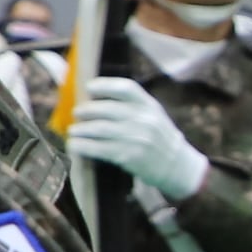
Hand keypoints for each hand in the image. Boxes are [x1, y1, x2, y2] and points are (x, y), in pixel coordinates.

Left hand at [66, 76, 210, 201]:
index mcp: (150, 105)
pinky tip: (75, 145)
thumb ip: (133, 107)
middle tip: (76, 112)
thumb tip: (98, 100)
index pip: (126, 88)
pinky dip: (83, 146)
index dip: (105, 85)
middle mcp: (144, 120)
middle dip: (87, 110)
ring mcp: (136, 138)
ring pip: (100, 129)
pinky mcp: (129, 156)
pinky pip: (99, 149)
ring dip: (81, 130)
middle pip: (107, 109)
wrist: (178, 166)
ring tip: (72, 131)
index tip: (89, 87)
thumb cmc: (161, 139)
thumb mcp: (154, 116)